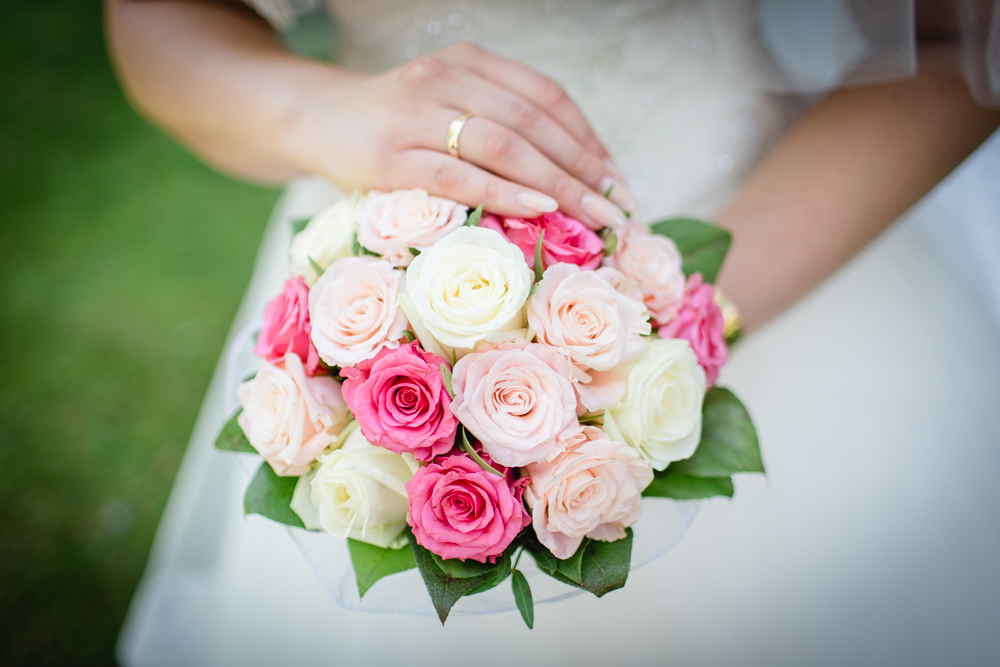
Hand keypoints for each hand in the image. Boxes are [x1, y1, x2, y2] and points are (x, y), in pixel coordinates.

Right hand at [285, 43, 634, 228]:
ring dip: (556, 183)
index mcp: (470, 62)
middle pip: (532, 122)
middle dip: (582, 168)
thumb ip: (499, 123)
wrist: (318, 120)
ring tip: (591, 216)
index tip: (615, 180)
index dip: (588, 139)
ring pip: (502, 144)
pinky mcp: (390, 157)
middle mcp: (447, 78)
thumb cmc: (397, 124)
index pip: (546, 97)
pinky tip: (538, 208)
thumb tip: (572, 178)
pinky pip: (458, 174)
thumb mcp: (449, 104)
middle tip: (616, 207)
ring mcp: (416, 116)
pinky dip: (503, 191)